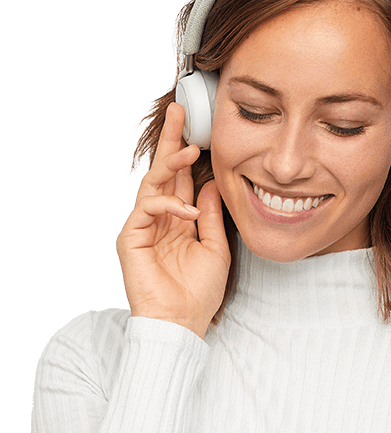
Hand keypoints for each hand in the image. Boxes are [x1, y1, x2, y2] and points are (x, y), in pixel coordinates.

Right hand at [117, 102, 230, 338]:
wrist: (181, 324)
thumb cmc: (198, 293)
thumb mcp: (216, 249)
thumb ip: (211, 216)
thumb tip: (209, 183)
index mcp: (179, 220)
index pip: (183, 179)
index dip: (189, 153)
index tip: (199, 126)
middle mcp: (160, 219)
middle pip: (165, 171)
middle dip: (172, 139)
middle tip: (179, 109)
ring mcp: (143, 227)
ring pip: (154, 183)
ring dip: (171, 163)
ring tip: (190, 148)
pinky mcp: (131, 237)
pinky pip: (147, 208)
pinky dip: (168, 205)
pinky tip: (185, 212)